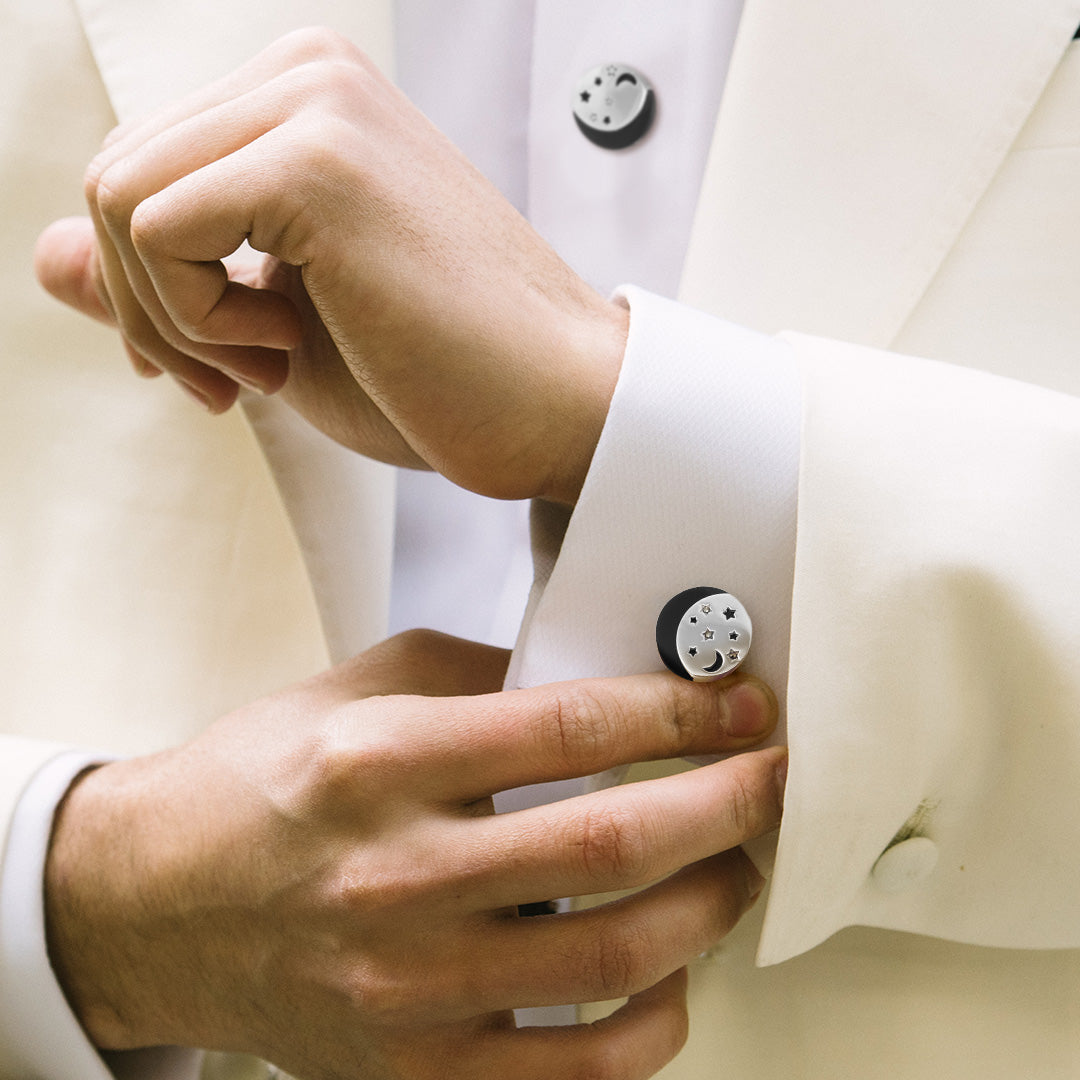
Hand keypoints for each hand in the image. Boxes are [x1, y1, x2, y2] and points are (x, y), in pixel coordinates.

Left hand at [34, 28, 627, 503]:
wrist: (555, 410)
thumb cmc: (441, 377)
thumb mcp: (273, 329)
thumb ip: (159, 281)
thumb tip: (44, 255)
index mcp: (308, 101)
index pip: (143, 170)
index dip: (149, 287)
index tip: (215, 366)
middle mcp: (309, 74)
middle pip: (111, 176)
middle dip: (149, 308)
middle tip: (238, 379)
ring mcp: (315, 104)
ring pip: (116, 199)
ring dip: (174, 318)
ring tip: (275, 363)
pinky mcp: (318, 161)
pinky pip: (157, 230)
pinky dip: (197, 319)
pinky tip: (287, 347)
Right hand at [45, 631, 784, 1079]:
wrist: (158, 903)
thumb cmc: (262, 784)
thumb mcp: (356, 690)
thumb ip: (478, 675)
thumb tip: (597, 676)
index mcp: (380, 764)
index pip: (570, 727)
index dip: (678, 709)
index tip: (737, 704)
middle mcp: (396, 878)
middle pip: (615, 839)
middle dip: (728, 799)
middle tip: (770, 774)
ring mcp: (411, 988)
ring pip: (617, 954)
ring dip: (710, 901)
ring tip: (734, 862)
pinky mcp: (420, 1068)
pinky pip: (580, 1069)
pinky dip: (655, 1020)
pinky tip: (669, 970)